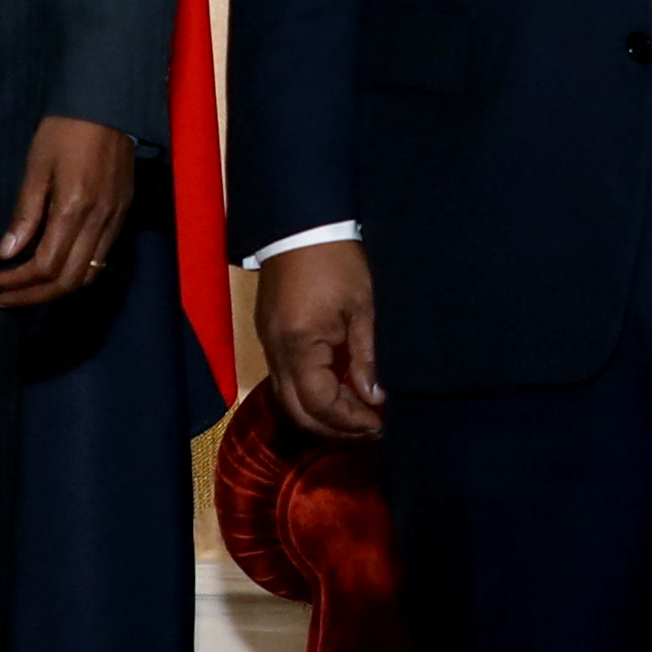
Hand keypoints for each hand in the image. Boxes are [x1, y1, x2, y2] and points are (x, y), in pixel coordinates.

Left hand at [0, 116, 139, 311]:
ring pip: (88, 275)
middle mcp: (99, 222)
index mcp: (74, 209)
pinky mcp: (123, 216)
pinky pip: (101, 259)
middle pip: (67, 281)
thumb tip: (7, 253)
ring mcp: (115, 221)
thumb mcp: (36, 167)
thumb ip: (25, 213)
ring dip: (55, 291)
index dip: (17, 281)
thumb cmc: (65, 130)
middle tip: (3, 297)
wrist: (108, 106)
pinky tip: (55, 270)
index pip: (45, 265)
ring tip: (26, 291)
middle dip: (32, 296)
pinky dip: (75, 274)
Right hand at [256, 239, 384, 440]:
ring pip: (289, 398)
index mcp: (299, 345)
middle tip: (371, 428)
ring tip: (359, 412)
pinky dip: (312, 392)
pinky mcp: (271, 335)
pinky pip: (287, 378)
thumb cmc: (337, 258)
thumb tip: (375, 397)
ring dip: (323, 412)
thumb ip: (367, 356)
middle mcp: (276, 351)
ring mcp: (270, 344)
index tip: (381, 423)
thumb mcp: (363, 307)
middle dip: (335, 426)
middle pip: (298, 411)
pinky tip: (340, 388)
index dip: (351, 420)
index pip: (320, 404)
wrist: (302, 224)